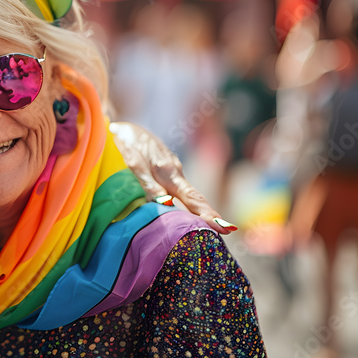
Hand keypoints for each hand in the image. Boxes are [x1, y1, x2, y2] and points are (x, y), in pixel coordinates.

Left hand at [109, 121, 234, 233]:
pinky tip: (193, 215)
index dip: (208, 213)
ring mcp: (174, 172)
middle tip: (229, 231)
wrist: (129, 126)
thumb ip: (149, 184)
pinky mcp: (169, 172)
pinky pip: (182, 191)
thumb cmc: (130, 144)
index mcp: (170, 172)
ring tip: (216, 229)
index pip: (193, 197)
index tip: (225, 227)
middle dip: (211, 215)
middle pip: (196, 198)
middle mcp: (176, 173)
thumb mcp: (135, 163)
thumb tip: (167, 204)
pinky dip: (190, 204)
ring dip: (202, 212)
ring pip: (190, 195)